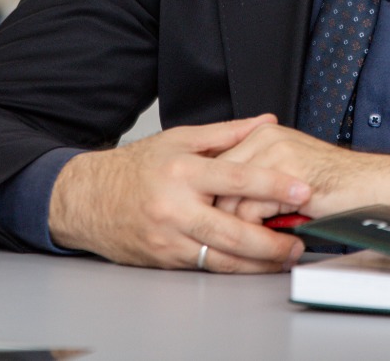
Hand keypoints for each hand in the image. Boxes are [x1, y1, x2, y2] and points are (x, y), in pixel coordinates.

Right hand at [48, 114, 309, 272]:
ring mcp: (168, 237)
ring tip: (283, 258)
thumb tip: (265, 121)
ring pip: (221, 257)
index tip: (302, 191)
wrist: (88, 199)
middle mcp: (175, 206)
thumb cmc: (135, 168)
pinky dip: (232, 267)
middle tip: (299, 242)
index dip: (272, 186)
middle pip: (231, 230)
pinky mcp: (164, 258)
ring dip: (257, 262)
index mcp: (182, 171)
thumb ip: (226, 133)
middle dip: (270, 241)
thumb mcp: (180, 139)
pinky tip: (253, 263)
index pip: (236, 179)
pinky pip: (205, 265)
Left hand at [212, 122, 389, 222]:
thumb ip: (256, 179)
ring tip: (258, 241)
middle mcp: (264, 137)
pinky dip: (257, 233)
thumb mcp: (288, 175)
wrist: (373, 186)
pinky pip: (248, 213)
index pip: (216, 167)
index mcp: (262, 133)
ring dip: (239, 227)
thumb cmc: (335, 186)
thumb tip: (220, 205)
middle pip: (216, 183)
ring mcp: (274, 153)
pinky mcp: (285, 175)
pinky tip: (275, 239)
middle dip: (222, 214)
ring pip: (228, 200)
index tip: (219, 221)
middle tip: (235, 237)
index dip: (216, 199)